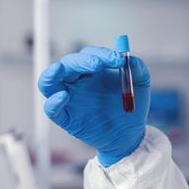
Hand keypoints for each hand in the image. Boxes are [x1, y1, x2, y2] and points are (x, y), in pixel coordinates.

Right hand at [38, 46, 150, 166]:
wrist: (129, 134)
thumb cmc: (131, 107)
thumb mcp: (140, 85)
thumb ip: (138, 69)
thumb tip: (130, 59)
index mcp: (93, 71)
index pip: (89, 55)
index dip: (101, 54)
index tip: (118, 60)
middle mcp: (77, 82)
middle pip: (68, 64)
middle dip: (81, 61)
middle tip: (98, 64)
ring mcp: (69, 100)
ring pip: (48, 82)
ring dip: (52, 73)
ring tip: (60, 68)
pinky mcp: (66, 118)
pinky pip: (51, 110)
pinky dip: (53, 102)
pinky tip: (63, 97)